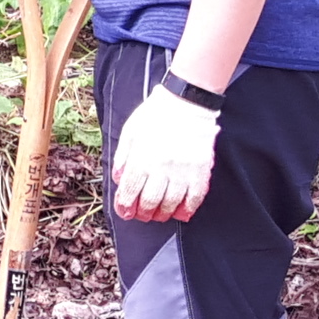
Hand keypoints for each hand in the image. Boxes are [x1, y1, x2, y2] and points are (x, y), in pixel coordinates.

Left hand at [111, 86, 218, 222]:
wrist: (186, 103)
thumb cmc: (155, 115)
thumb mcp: (130, 131)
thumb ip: (122, 157)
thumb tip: (118, 179)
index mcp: (142, 158)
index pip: (130, 190)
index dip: (125, 205)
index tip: (125, 212)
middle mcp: (162, 167)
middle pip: (150, 200)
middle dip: (143, 213)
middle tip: (141, 215)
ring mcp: (183, 170)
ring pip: (172, 202)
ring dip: (163, 214)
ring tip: (158, 216)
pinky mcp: (201, 170)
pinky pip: (195, 196)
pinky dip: (188, 209)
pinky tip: (181, 214)